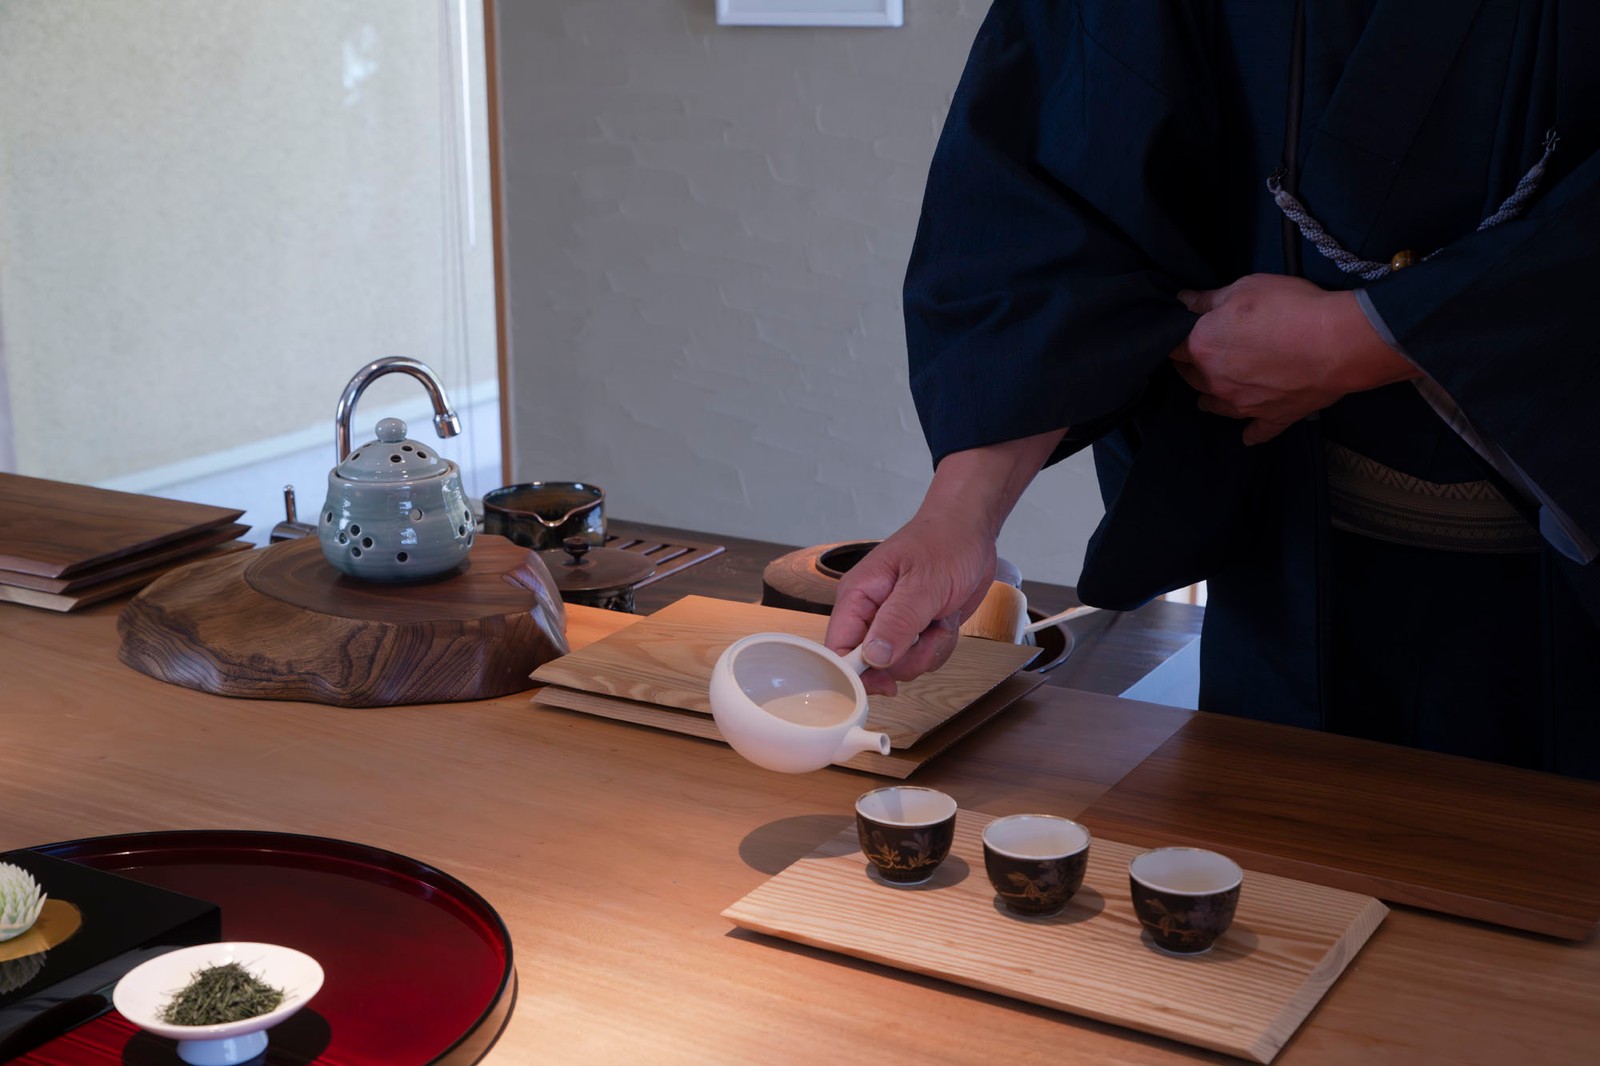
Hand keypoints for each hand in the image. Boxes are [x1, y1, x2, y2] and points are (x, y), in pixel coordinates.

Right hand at [823, 507, 995, 695]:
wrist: (972, 531)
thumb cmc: (945, 543)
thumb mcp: (923, 584)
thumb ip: (897, 622)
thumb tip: (873, 659)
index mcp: (858, 596)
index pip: (838, 648)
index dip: (856, 674)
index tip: (886, 684)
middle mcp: (870, 612)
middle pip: (872, 665)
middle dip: (907, 658)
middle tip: (927, 632)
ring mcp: (894, 623)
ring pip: (902, 666)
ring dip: (928, 650)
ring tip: (939, 618)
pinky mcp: (915, 630)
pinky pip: (923, 658)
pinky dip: (940, 645)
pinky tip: (945, 620)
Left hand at [1169, 275, 1419, 444]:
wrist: (1337, 342)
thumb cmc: (1288, 308)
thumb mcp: (1244, 288)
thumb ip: (1209, 299)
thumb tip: (1184, 301)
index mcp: (1203, 348)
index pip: (1174, 348)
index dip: (1177, 340)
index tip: (1181, 336)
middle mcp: (1215, 381)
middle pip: (1192, 378)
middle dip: (1191, 368)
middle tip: (1196, 361)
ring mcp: (1243, 404)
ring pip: (1215, 407)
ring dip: (1210, 400)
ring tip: (1208, 397)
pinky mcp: (1272, 417)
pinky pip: (1256, 432)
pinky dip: (1250, 434)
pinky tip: (1247, 436)